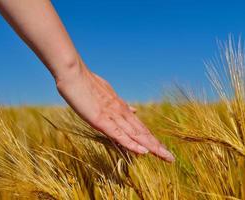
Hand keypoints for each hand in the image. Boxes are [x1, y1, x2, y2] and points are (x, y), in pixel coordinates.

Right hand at [56, 65, 174, 161]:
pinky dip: (131, 144)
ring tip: (165, 157)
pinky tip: (143, 152)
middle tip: (171, 158)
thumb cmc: (85, 83)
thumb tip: (133, 109)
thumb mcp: (106, 94)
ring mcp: (112, 115)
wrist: (73, 73)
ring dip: (151, 147)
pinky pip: (118, 134)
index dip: (150, 138)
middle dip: (157, 146)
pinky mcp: (101, 120)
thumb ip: (120, 104)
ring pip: (135, 134)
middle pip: (142, 132)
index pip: (139, 126)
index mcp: (121, 107)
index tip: (161, 148)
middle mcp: (121, 112)